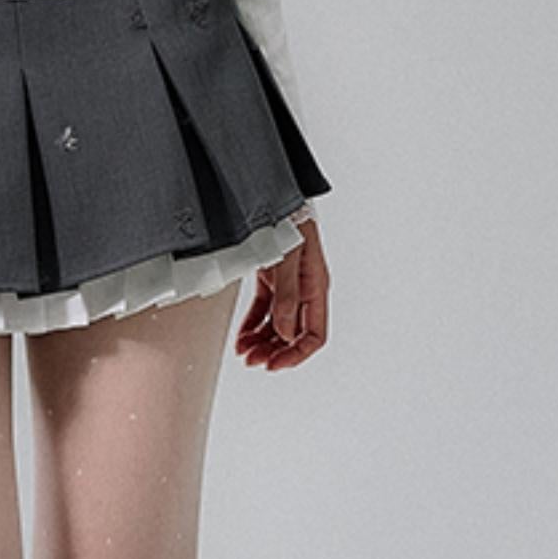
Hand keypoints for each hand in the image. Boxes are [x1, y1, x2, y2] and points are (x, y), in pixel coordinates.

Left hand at [236, 215, 328, 369]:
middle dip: (274, 351)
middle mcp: (304, 290)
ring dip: (262, 342)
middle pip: (294, 334)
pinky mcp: (271, 279)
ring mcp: (287, 285)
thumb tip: (286, 333)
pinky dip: (252, 326)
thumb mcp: (287, 259)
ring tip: (244, 353)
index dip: (296, 353)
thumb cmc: (286, 220)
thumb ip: (286, 296)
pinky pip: (264, 311)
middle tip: (253, 361)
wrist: (272, 194)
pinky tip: (241, 338)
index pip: (315, 335)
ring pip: (278, 326)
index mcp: (316, 288)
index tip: (274, 363)